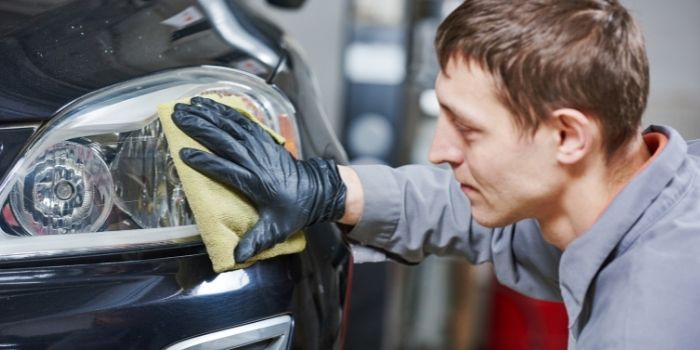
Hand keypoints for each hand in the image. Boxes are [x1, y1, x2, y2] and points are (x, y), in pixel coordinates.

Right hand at [172, 97, 346, 261]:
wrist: (317, 191)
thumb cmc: (294, 210)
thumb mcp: (276, 230)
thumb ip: (256, 241)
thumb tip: (237, 256)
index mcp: (255, 183)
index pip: (226, 169)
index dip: (205, 161)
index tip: (183, 154)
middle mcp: (256, 160)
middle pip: (225, 140)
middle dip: (199, 127)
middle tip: (176, 116)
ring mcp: (261, 146)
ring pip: (232, 126)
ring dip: (209, 114)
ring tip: (187, 105)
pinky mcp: (264, 139)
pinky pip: (243, 121)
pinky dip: (225, 110)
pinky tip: (209, 103)